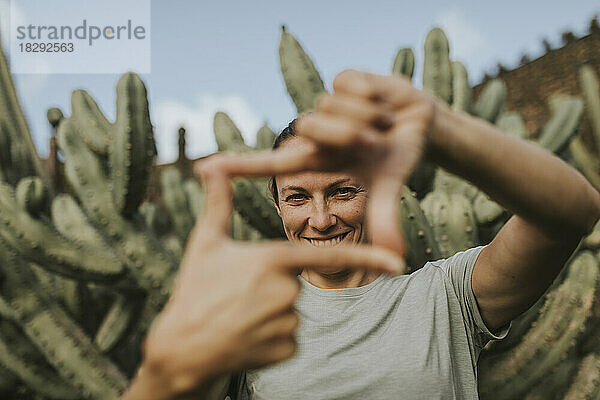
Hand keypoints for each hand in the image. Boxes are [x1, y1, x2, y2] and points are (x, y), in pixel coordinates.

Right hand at [128, 159, 403, 398]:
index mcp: (272, 261)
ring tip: (239, 315)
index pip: (325, 256)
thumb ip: (218, 202)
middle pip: (297, 282)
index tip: (397, 261)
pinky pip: (291, 336)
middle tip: (239, 294)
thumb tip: (210, 164)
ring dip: (272, 311)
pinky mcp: (287, 350)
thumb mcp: (206, 242)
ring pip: (294, 311)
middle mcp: (287, 292)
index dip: (365, 256)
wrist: (182, 349)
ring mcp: (288, 324)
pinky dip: (273, 335)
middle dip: (273, 286)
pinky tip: (247, 335)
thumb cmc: (194, 290)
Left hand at [212, 70, 437, 254]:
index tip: (204, 169)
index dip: (240, 167)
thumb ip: (384, 219)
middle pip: (311, 127)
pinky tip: (380, 99)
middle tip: (374, 140)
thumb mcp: (388, 187)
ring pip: (332, 107)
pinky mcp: (342, 77)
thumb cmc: (394, 156)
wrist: (420, 122)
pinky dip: (374, 96)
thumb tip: (396, 261)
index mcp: (317, 158)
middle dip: (351, 134)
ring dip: (367, 118)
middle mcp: (315, 131)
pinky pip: (350, 86)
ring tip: (380, 122)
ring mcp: (326, 104)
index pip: (271, 163)